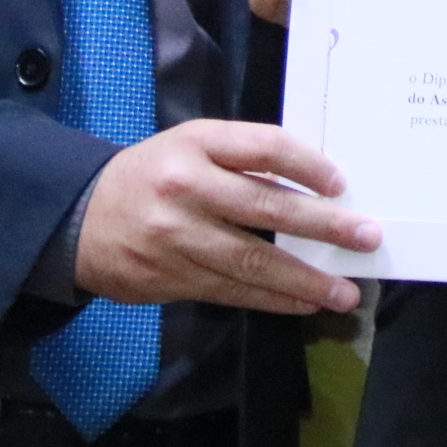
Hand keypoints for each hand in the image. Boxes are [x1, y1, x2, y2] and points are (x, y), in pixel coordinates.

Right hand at [72, 118, 380, 316]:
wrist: (80, 219)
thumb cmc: (154, 174)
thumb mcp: (192, 146)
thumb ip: (243, 158)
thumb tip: (315, 186)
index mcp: (197, 144)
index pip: (264, 148)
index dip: (307, 165)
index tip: (341, 185)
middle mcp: (186, 188)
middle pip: (267, 207)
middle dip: (323, 226)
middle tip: (366, 238)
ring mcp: (176, 237)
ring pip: (252, 261)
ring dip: (304, 279)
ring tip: (344, 291)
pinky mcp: (170, 277)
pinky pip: (232, 291)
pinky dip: (273, 299)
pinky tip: (303, 302)